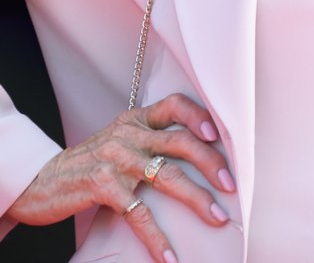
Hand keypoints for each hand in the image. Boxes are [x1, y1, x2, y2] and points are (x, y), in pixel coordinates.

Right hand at [6, 92, 235, 262]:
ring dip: (196, 198)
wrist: (43, 180)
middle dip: (210, 162)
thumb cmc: (90, 162)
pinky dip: (156, 237)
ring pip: (167, 176)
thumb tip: (198, 152)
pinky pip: (138, 213)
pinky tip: (169, 255)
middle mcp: (129, 134)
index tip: (218, 134)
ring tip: (216, 216)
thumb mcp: (119, 139)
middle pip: (179, 142)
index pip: (174, 105)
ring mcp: (116, 159)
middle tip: (231, 183)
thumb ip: (149, 139)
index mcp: (135, 119)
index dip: (198, 116)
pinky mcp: (104, 186)